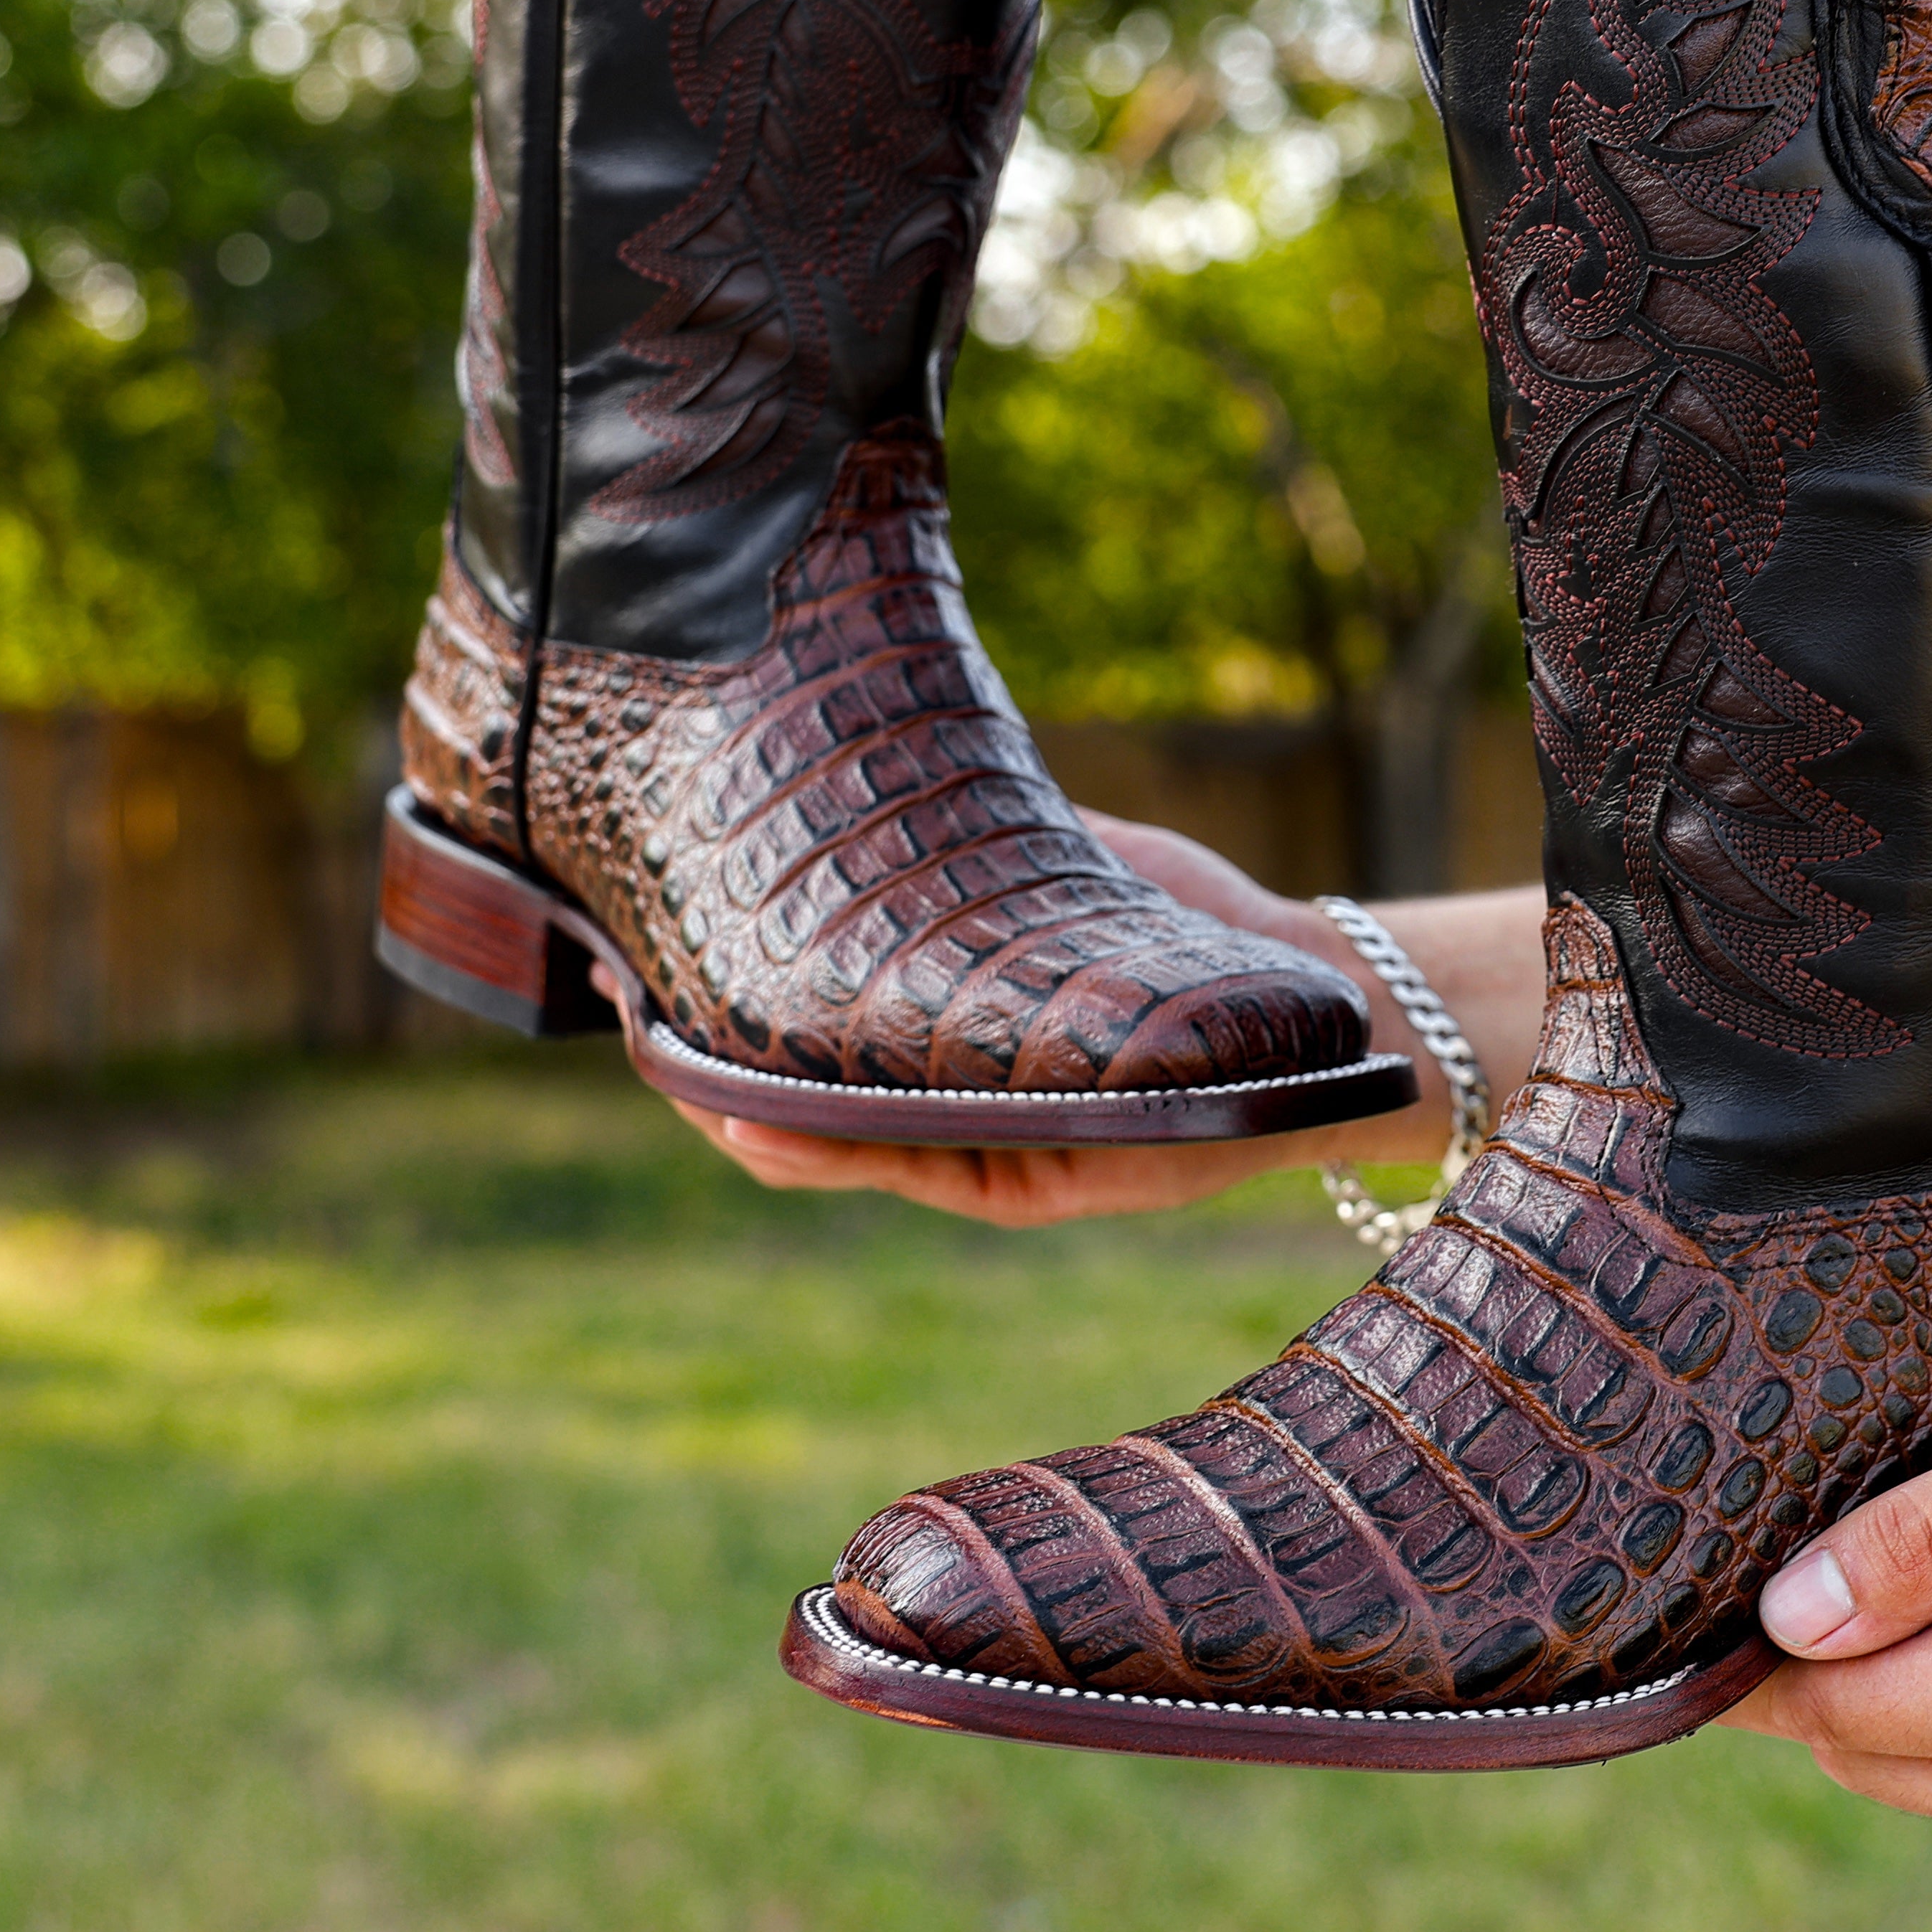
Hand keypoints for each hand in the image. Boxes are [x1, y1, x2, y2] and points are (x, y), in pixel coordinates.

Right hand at [651, 812, 1442, 1227]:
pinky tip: (769, 1126)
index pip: (817, 1023)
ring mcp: (981, 1146)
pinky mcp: (1020, 1185)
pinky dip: (832, 1156)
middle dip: (716, 1062)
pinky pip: (909, 1172)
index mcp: (946, 1020)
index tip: (654, 951)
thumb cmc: (1181, 914)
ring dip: (751, 1119)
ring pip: (839, 1146)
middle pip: (803, 1095)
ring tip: (678, 1080)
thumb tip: (881, 747)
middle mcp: (952, 1094)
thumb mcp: (1060, 853)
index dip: (734, 999)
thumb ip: (971, 827)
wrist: (1295, 989)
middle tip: (636, 1010)